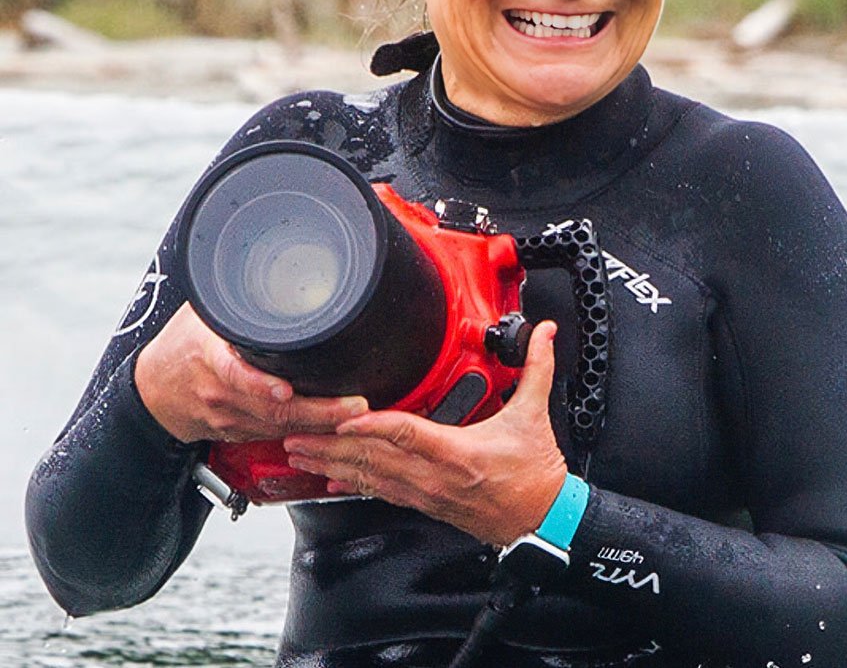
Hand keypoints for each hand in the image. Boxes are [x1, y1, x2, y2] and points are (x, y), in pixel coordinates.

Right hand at [133, 302, 367, 443]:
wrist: (153, 392)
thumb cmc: (182, 345)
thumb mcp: (203, 313)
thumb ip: (235, 299)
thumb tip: (275, 270)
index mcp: (210, 358)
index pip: (235, 375)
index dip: (260, 385)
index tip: (285, 389)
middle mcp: (221, 394)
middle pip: (272, 410)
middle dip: (318, 412)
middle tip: (354, 405)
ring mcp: (231, 418)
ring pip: (280, 428)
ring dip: (320, 426)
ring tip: (355, 415)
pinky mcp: (239, 433)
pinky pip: (276, 436)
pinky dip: (305, 434)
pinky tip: (333, 427)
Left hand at [282, 321, 566, 546]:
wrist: (541, 520)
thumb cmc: (535, 473)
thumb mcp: (535, 415)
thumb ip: (537, 368)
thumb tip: (544, 332)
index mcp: (457, 452)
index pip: (406, 433)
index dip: (372, 424)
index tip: (343, 415)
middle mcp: (434, 476)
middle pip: (372, 458)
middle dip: (329, 446)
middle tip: (295, 432)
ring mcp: (425, 494)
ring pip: (369, 479)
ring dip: (331, 466)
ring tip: (299, 455)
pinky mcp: (425, 504)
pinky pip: (381, 494)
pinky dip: (352, 485)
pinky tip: (330, 482)